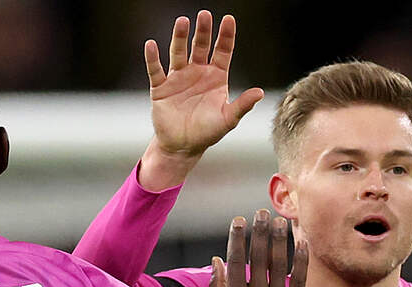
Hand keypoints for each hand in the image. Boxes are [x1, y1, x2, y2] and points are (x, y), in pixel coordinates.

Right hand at [139, 11, 263, 189]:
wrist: (182, 146)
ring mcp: (178, 78)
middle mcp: (197, 72)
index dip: (226, 35)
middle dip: (203, 31)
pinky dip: (153, 58)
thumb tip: (260, 93)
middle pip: (201, 46)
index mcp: (216, 76)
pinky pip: (156, 70)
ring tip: (182, 22)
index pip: (222, 51)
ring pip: (179, 52)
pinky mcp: (161, 88)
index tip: (229, 19)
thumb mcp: (228, 119)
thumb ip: (242, 105)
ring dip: (180, 37)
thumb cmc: (207, 132)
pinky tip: (151, 45)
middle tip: (204, 14)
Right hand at [210, 210, 306, 286]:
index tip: (240, 220)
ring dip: (280, 239)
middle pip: (259, 256)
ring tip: (281, 221)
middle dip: (260, 231)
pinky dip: (301, 259)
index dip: (238, 237)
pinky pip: (299, 280)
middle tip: (262, 212)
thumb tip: (216, 258)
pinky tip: (302, 241)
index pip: (236, 259)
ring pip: (280, 264)